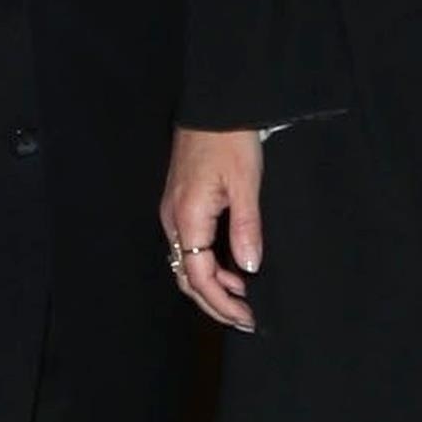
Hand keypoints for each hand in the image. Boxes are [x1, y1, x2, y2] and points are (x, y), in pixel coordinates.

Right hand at [162, 127, 262, 330]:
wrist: (215, 104)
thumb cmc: (230, 138)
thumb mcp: (247, 183)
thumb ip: (246, 228)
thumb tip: (248, 268)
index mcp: (187, 217)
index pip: (199, 277)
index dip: (222, 303)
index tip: (248, 317)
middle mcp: (173, 219)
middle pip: (186, 278)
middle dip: (214, 303)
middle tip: (244, 318)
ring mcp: (173, 212)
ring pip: (186, 264)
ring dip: (211, 286)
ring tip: (241, 298)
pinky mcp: (180, 204)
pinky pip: (189, 247)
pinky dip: (207, 266)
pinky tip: (230, 268)